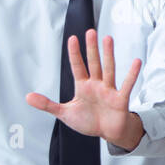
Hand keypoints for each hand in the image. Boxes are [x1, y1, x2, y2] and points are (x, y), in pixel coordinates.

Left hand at [26, 30, 142, 148]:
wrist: (108, 133)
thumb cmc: (89, 121)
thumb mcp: (64, 113)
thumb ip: (47, 104)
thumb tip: (27, 96)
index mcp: (83, 87)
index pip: (77, 67)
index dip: (75, 54)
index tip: (72, 38)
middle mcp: (96, 85)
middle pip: (94, 63)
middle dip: (91, 48)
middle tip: (91, 31)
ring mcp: (109, 90)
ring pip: (108, 69)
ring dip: (108, 55)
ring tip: (108, 39)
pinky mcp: (120, 99)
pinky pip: (127, 85)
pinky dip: (132, 74)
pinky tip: (136, 61)